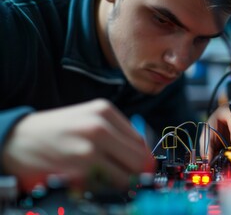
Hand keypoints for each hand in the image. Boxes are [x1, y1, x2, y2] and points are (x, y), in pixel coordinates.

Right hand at [2, 99, 154, 191]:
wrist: (18, 139)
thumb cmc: (56, 130)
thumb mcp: (88, 118)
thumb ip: (117, 133)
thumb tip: (143, 154)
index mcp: (104, 111)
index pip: (141, 142)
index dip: (142, 159)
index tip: (138, 167)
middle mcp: (100, 126)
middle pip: (140, 159)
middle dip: (137, 173)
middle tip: (128, 178)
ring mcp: (90, 148)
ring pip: (128, 175)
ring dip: (123, 182)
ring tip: (107, 179)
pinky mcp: (79, 168)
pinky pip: (108, 185)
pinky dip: (107, 188)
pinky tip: (94, 181)